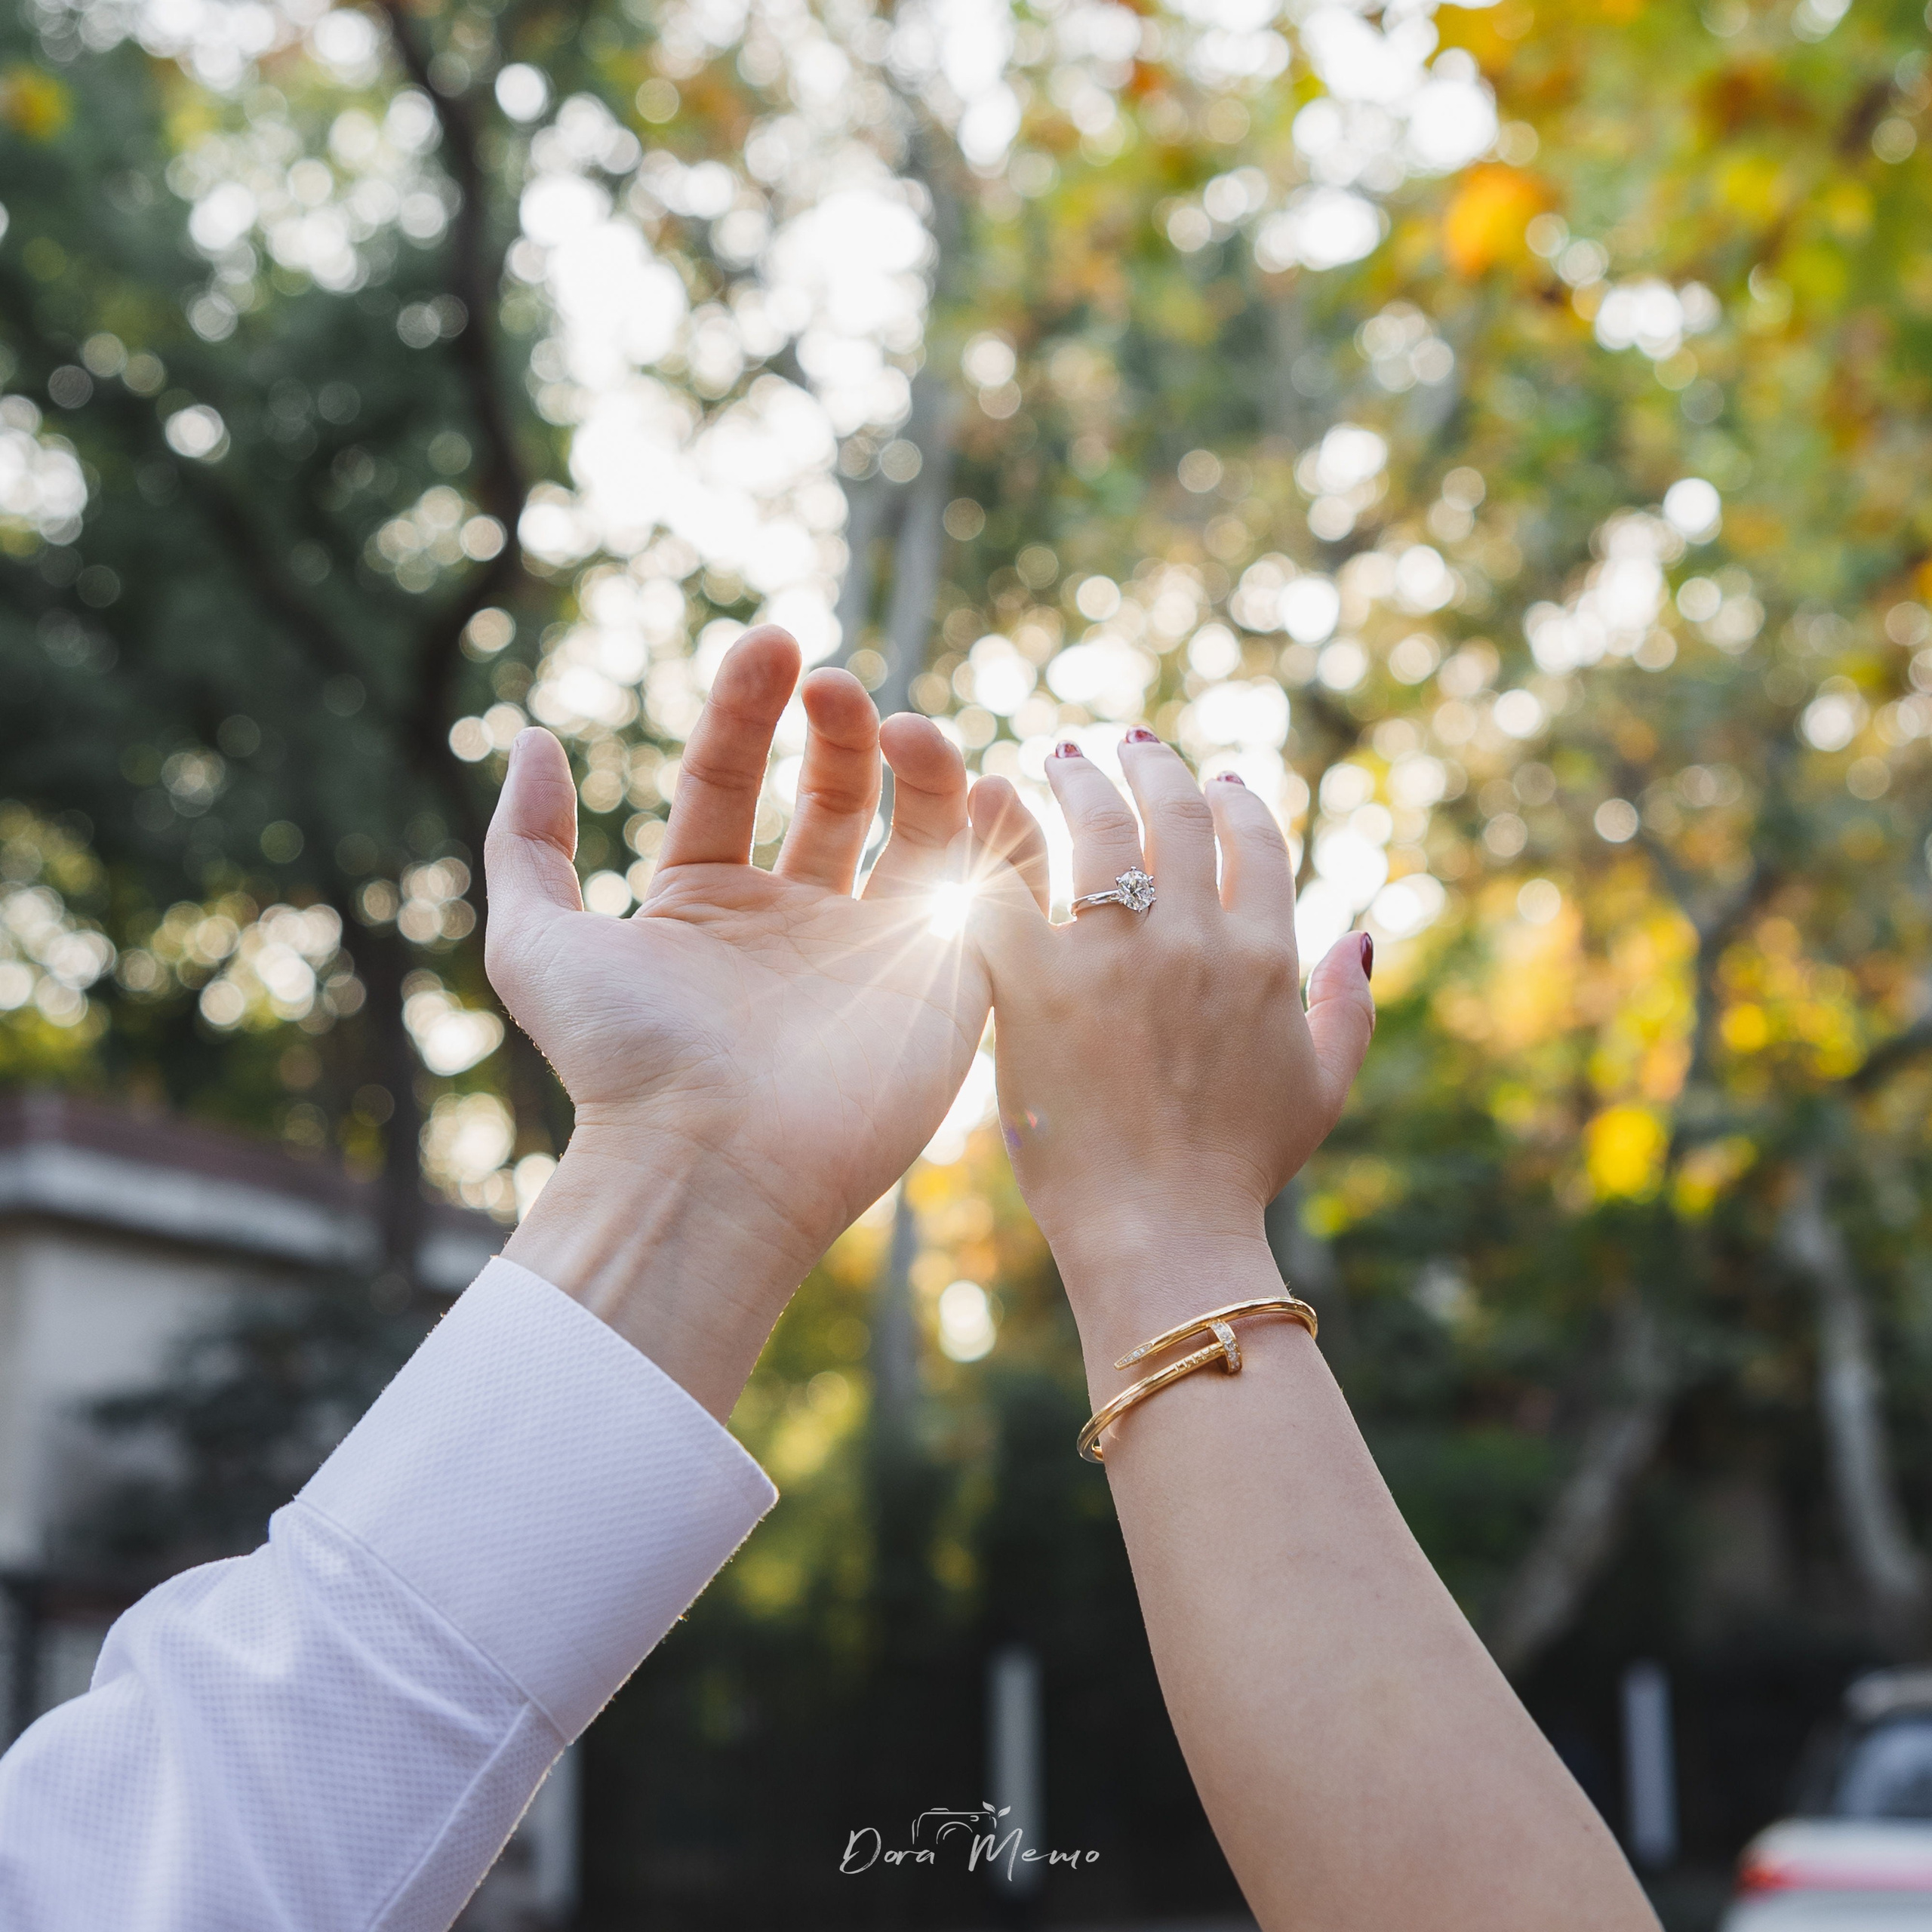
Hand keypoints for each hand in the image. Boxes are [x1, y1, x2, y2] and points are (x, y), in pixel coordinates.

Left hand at [486, 626, 1005, 1410]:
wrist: (714, 1164)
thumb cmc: (624, 1062)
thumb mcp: (537, 942)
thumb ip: (526, 841)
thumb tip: (532, 738)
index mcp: (707, 905)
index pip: (732, 780)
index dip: (748, 708)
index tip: (772, 641)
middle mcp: (795, 923)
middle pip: (833, 794)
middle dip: (837, 727)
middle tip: (834, 684)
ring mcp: (877, 952)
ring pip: (917, 831)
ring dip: (920, 764)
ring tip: (905, 726)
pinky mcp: (949, 985)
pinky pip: (991, 892)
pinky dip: (998, 832)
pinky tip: (981, 782)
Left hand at [965, 734, 1374, 1353]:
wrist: (1166, 1231)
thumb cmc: (1241, 1172)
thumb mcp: (1323, 1090)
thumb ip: (1348, 1006)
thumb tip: (1360, 934)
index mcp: (1265, 957)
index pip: (1254, 841)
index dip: (1234, 800)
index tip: (1215, 780)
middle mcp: (1196, 939)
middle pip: (1175, 816)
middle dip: (1154, 768)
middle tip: (1128, 746)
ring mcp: (1116, 958)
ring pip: (1099, 829)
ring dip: (1081, 781)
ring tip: (1061, 760)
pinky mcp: (1039, 986)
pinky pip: (1009, 887)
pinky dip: (997, 835)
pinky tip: (986, 797)